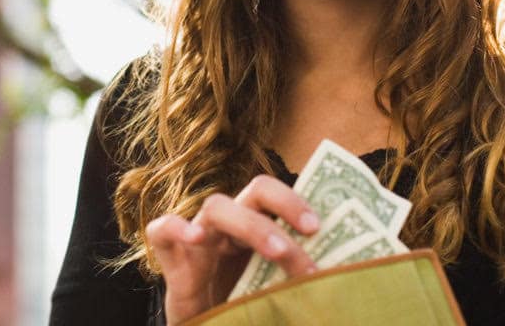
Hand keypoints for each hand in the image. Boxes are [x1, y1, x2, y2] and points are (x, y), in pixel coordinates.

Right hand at [146, 175, 320, 324]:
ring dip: (252, 225)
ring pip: (217, 207)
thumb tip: (342, 283)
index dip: (297, 202)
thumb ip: (300, 284)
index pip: (278, 197)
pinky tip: (193, 237)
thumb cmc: (245, 317)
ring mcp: (200, 240)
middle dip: (285, 205)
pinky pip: (161, 230)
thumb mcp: (279, 297)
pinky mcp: (171, 260)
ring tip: (277, 251)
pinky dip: (175, 227)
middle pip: (255, 191)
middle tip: (311, 231)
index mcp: (258, 232)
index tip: (319, 227)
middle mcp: (231, 229)